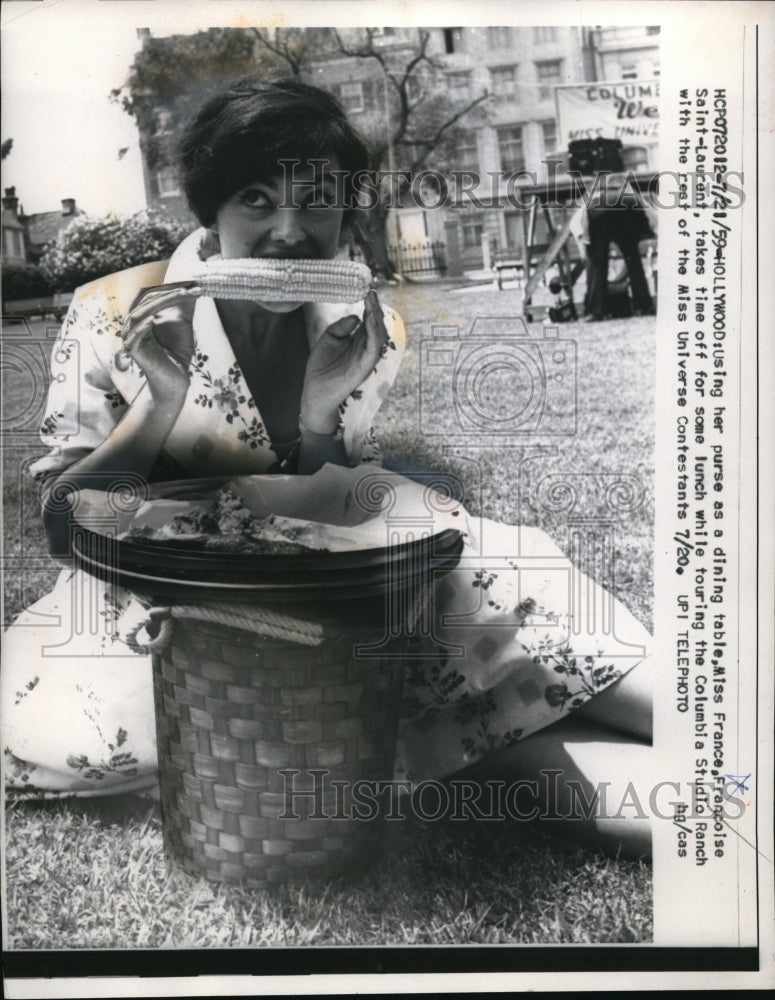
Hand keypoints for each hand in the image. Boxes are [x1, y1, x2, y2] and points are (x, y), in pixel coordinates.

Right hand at [115, 285, 196, 398]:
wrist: (176, 379)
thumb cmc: (177, 351)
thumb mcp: (183, 323)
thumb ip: (183, 305)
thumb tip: (192, 285)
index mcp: (143, 316)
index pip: (151, 295)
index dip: (169, 288)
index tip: (192, 285)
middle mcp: (134, 324)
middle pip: (145, 302)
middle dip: (168, 294)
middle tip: (190, 289)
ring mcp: (132, 337)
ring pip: (139, 314)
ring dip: (159, 304)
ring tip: (179, 296)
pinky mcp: (134, 351)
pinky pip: (134, 336)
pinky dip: (143, 326)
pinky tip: (153, 320)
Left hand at [300, 290, 388, 432]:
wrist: (315, 392)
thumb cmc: (321, 368)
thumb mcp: (328, 339)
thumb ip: (341, 327)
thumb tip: (356, 317)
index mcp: (357, 341)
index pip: (368, 320)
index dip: (369, 306)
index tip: (367, 290)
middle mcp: (365, 348)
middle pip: (376, 325)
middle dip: (375, 308)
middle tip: (371, 292)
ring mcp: (366, 358)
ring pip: (379, 335)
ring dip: (377, 318)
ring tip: (372, 302)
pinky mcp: (364, 367)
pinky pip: (374, 349)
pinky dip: (375, 334)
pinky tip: (371, 320)